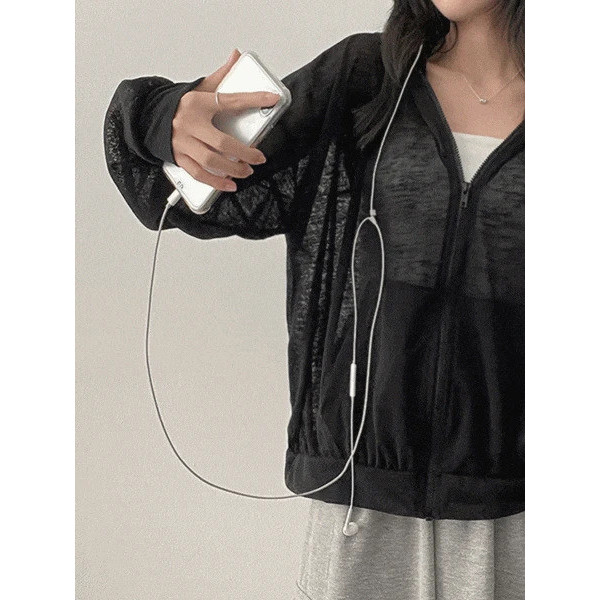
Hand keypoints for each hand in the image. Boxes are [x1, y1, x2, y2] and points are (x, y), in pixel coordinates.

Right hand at [172, 48, 280, 191]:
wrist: (150, 117)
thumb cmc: (180, 105)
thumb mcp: (200, 88)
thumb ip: (221, 76)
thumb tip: (236, 55)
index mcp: (197, 103)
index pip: (230, 100)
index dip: (254, 99)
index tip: (272, 99)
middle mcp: (189, 124)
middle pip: (222, 143)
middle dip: (244, 153)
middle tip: (258, 158)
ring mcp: (183, 143)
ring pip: (211, 161)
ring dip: (232, 170)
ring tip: (246, 171)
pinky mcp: (178, 157)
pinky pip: (198, 174)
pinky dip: (215, 182)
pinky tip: (229, 185)